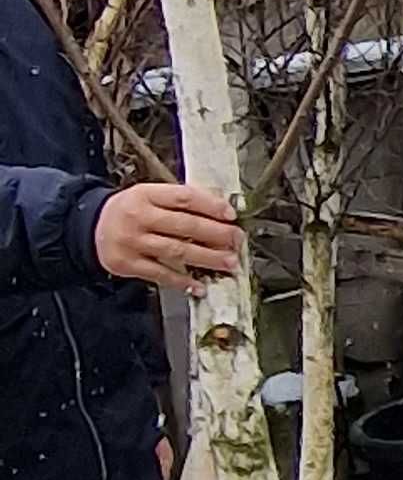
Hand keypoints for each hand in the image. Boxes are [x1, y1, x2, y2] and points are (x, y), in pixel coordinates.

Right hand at [95, 180, 240, 291]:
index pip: (184, 198)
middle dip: (215, 234)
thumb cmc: (129, 210)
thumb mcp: (148, 196)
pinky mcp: (127, 263)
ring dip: (206, 258)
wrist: (88, 227)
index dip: (210, 205)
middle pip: (184, 225)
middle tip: (237, 240)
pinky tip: (200, 285)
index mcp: (146, 194)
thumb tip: (220, 210)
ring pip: (176, 250)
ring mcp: (132, 241)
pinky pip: (160, 273)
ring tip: (228, 262)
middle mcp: (139, 217)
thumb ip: (178, 201)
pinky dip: (181, 281)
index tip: (231, 214)